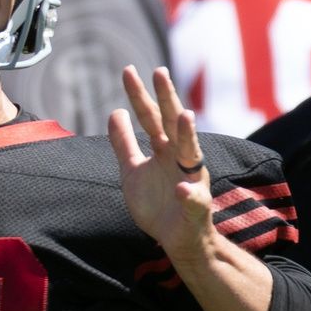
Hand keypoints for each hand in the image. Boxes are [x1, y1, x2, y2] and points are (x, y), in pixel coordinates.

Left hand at [108, 65, 213, 264]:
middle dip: (167, 99)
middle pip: (172, 124)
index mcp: (164, 149)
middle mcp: (180, 158)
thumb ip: (124, 143)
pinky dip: (189, 195)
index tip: (127, 71)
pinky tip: (182, 190)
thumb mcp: (132, 171)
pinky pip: (194, 199)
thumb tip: (114, 111)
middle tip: (159, 71)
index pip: (150, 117)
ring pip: (191, 153)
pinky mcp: (197, 206)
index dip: (139, 96)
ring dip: (187, 135)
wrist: (178, 239)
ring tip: (184, 115)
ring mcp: (191, 179)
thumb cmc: (158, 203)